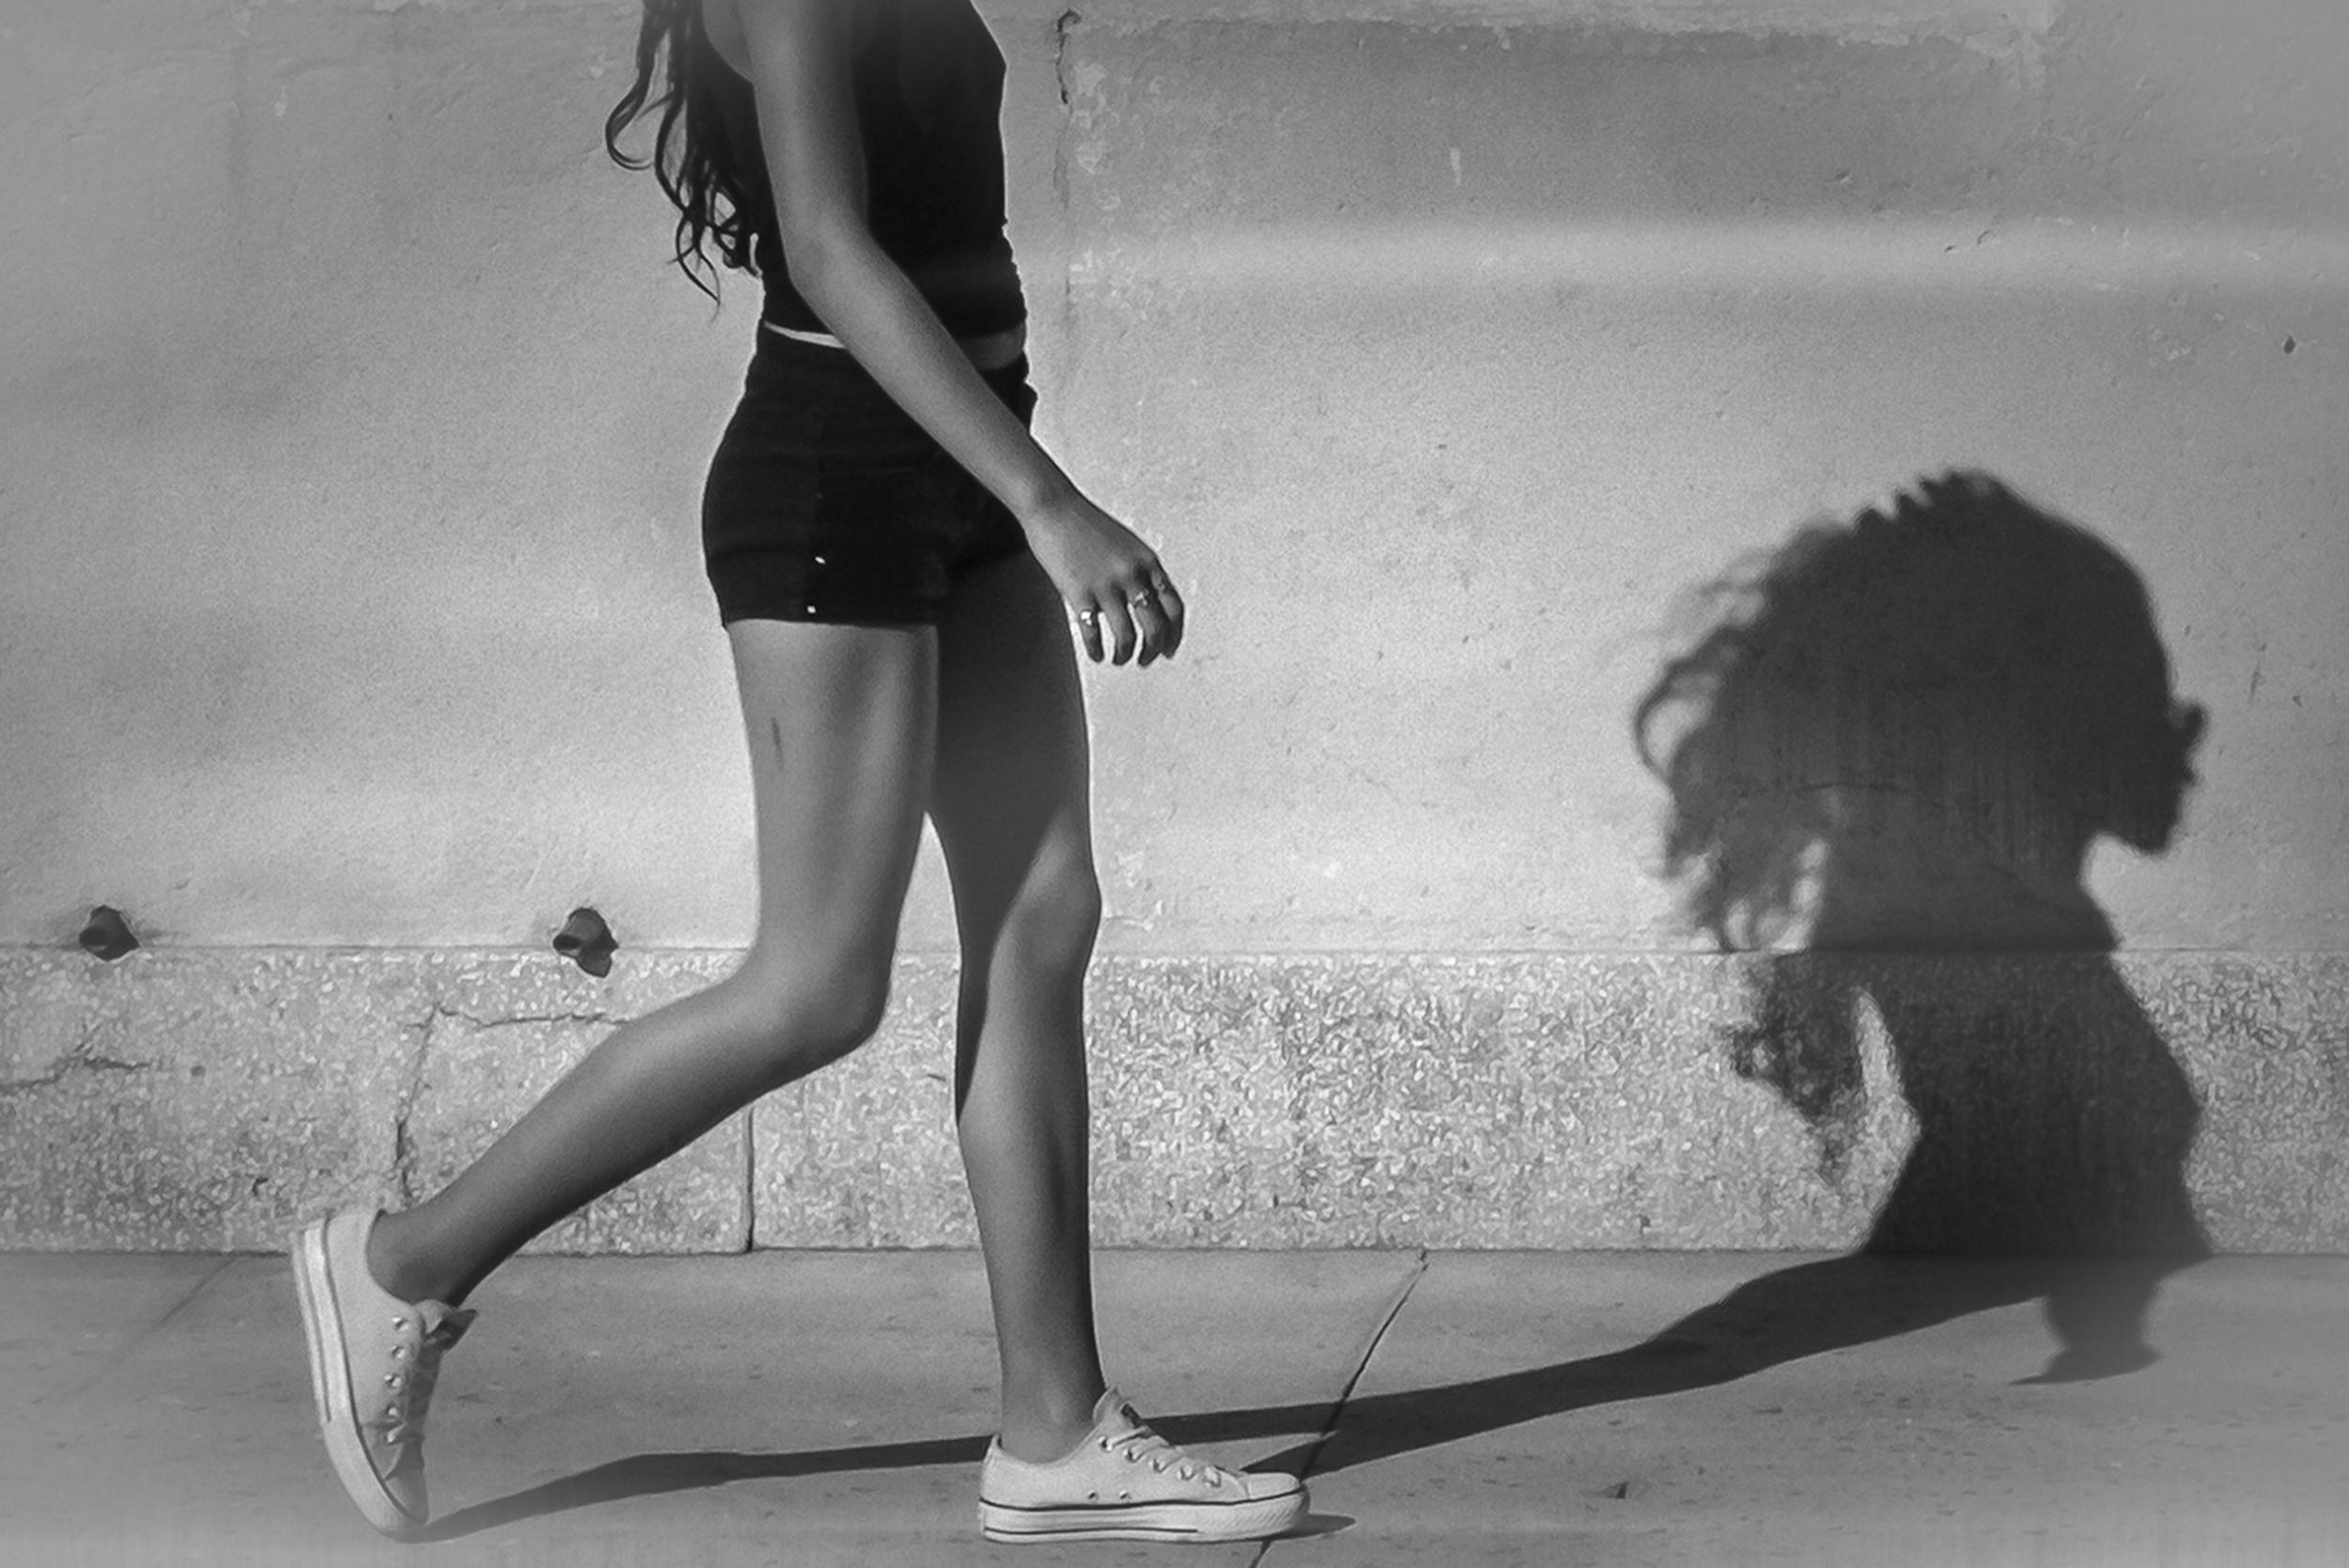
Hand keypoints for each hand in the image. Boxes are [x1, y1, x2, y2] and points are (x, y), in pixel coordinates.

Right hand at [1019, 490, 1187, 665]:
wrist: (1054, 507)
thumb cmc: (1087, 525)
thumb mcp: (1127, 545)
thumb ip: (1141, 571)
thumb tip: (1149, 604)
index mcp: (1148, 562)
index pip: (1174, 608)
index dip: (1175, 635)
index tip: (1169, 650)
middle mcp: (1132, 575)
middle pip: (1156, 627)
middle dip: (1153, 652)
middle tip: (1145, 662)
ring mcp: (1107, 585)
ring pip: (1127, 637)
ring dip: (1124, 655)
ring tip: (1118, 660)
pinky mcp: (1080, 593)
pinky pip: (1094, 634)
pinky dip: (1097, 651)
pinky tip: (1096, 654)